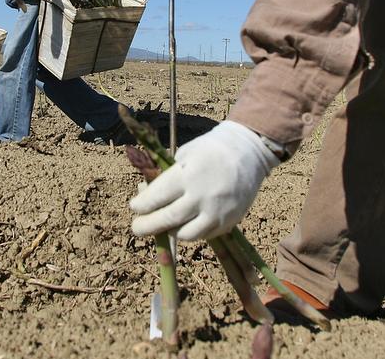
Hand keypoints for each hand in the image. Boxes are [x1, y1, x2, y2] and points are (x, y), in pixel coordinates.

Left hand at [129, 121, 280, 240]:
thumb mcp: (186, 154)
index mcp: (188, 174)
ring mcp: (217, 212)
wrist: (249, 153)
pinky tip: (187, 222)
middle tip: (137, 228)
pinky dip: (191, 231)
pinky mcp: (229, 221)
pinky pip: (204, 235)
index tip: (134, 207)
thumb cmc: (212, 150)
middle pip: (168, 219)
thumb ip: (169, 175)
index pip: (157, 197)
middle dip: (147, 226)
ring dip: (171, 232)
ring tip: (165, 225)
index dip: (142, 205)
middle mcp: (202, 196)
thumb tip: (148, 195)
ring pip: (186, 234)